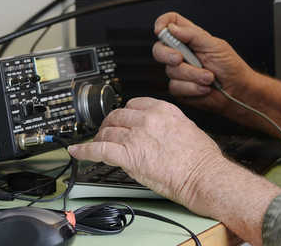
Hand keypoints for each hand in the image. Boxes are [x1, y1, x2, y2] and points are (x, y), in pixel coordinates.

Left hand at [67, 97, 229, 212]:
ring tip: (94, 144)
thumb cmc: (202, 159)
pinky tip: (76, 151)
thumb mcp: (187, 129)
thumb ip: (168, 126)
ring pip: (106, 132)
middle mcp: (147, 119)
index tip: (120, 119)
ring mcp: (136, 136)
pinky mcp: (127, 156)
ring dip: (98, 138)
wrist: (204, 176)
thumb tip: (158, 132)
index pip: (133, 104)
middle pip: (116, 116)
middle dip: (109, 125)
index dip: (124, 113)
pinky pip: (98, 150)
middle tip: (106, 132)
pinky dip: (84, 150)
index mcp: (163, 110)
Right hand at [152, 12, 256, 110]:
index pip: (170, 23)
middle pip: (159, 48)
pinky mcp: (180, 88)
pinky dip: (192, 88)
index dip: (162, 23)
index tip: (160, 30)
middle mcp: (182, 53)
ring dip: (192, 75)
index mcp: (190, 37)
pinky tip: (204, 87)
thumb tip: (172, 27)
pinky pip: (176, 87)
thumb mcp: (215, 45)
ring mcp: (180, 71)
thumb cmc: (231, 66)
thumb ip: (193, 35)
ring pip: (171, 71)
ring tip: (209, 77)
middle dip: (167, 54)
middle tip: (179, 59)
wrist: (237, 91)